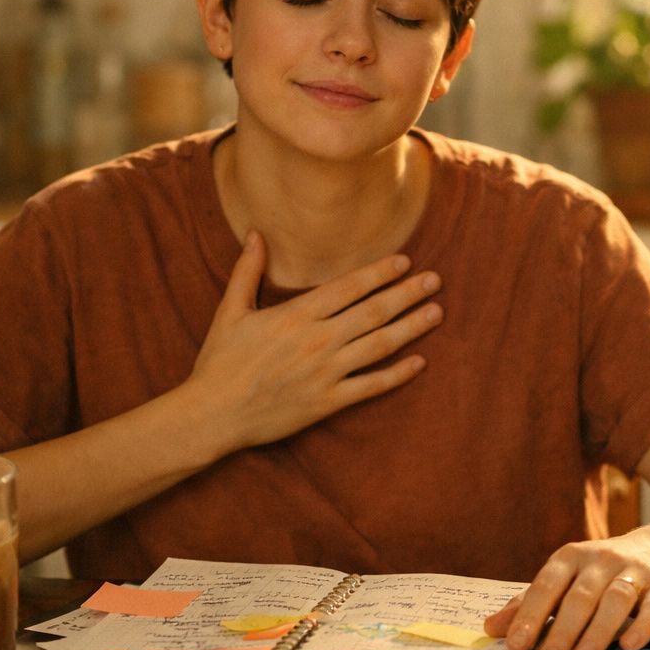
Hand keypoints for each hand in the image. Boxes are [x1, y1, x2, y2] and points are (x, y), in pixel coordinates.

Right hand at [186, 230, 443, 451]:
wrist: (212, 415)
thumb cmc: (219, 363)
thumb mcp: (229, 311)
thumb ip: (247, 271)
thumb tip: (255, 233)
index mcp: (297, 315)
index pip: (349, 287)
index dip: (380, 273)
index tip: (405, 262)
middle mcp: (318, 341)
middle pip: (374, 312)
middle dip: (408, 294)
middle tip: (435, 280)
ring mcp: (326, 373)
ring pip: (380, 345)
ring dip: (412, 328)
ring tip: (437, 312)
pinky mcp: (328, 402)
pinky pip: (371, 386)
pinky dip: (398, 375)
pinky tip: (420, 363)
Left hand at [482, 529, 649, 649]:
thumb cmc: (602, 571)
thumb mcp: (565, 578)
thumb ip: (530, 602)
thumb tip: (491, 629)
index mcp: (571, 557)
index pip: (546, 585)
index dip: (530, 615)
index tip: (516, 644)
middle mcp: (601, 561)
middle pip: (579, 596)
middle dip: (562, 631)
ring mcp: (634, 573)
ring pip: (615, 601)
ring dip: (597, 631)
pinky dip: (641, 626)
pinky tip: (628, 646)